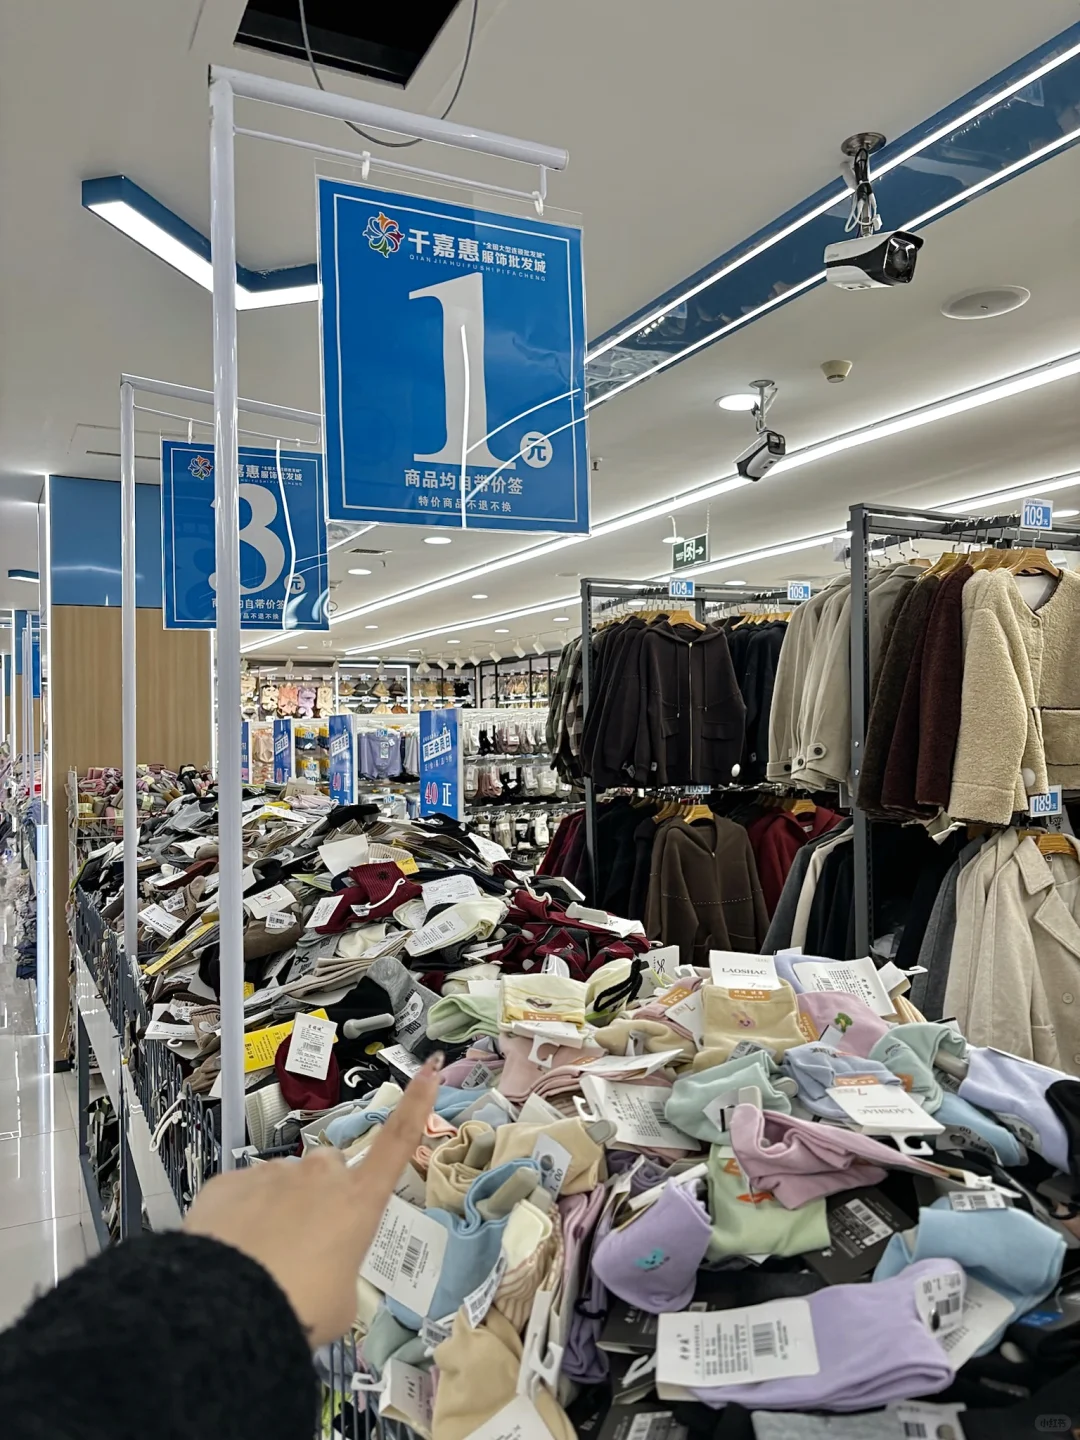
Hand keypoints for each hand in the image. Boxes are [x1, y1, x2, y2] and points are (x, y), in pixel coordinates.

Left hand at [184, 1053, 442, 1345]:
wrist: (226, 1309)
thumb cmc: (301, 1307)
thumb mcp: (341, 1301)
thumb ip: (340, 1271)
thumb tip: (321, 1270)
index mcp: (358, 1199)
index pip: (397, 1141)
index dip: (416, 1103)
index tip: (429, 1068)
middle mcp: (319, 1175)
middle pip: (329, 1171)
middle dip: (321, 1195)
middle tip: (303, 1245)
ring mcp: (272, 1173)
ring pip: (283, 1185)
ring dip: (278, 1210)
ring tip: (260, 1259)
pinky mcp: (229, 1181)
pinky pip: (242, 1195)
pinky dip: (239, 1218)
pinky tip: (229, 1254)